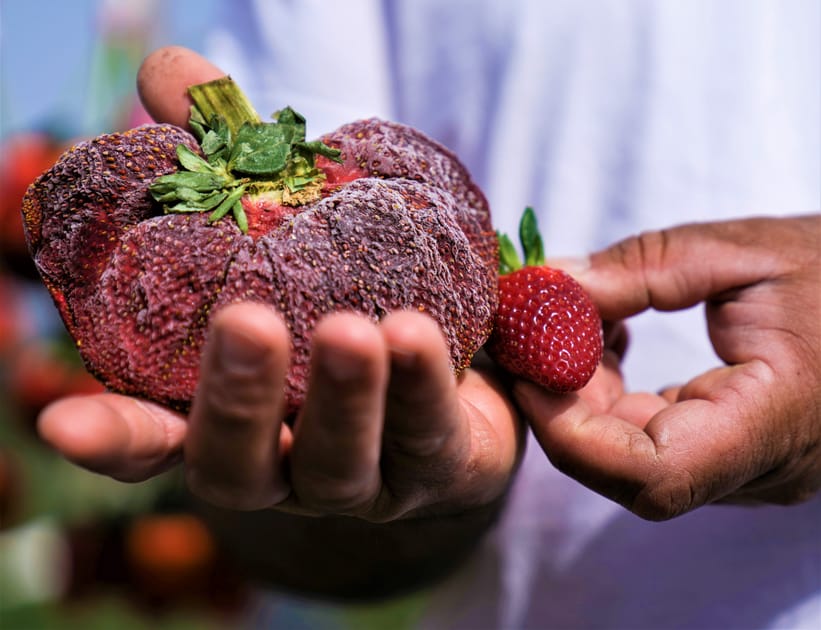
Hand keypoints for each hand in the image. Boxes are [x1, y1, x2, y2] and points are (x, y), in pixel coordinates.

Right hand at [38, 46, 520, 522]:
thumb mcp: (292, 227)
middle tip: (245, 322)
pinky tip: (416, 333)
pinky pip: (429, 438)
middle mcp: (286, 463)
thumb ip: (232, 161)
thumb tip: (170, 74)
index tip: (62, 421)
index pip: (155, 442)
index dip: (112, 438)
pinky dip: (421, 388)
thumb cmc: (354, 287)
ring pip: (339, 463)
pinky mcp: (440, 468)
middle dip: (238, 399)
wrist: (463, 350)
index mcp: (234, 417)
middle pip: (241, 464)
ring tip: (351, 328)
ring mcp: (363, 477)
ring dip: (343, 398)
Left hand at [520, 216, 820, 519]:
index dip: (571, 433)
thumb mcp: (739, 252)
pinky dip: (611, 396)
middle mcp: (759, 469)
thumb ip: (639, 270)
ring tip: (569, 325)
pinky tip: (604, 341)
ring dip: (583, 397)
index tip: (528, 371)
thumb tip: (546, 285)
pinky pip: (651, 440)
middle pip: (626, 471)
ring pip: (630, 459)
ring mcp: (747, 469)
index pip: (652, 474)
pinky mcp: (733, 454)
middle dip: (563, 406)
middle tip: (530, 338)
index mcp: (774, 422)